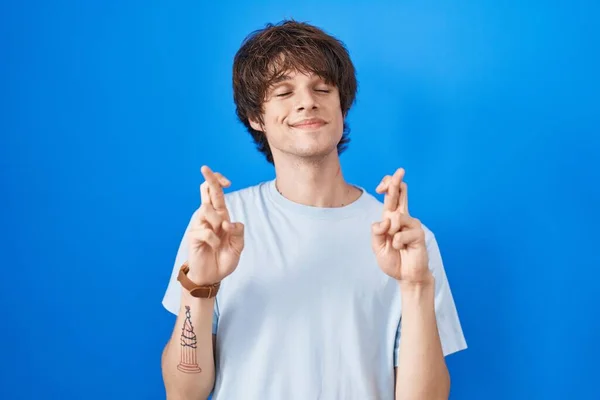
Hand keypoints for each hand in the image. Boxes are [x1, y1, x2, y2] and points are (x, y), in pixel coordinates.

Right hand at [187, 165, 244, 284]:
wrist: (212, 276)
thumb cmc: (224, 258)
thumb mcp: (238, 246)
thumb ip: (238, 233)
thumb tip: (231, 222)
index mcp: (221, 216)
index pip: (217, 194)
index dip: (219, 184)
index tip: (227, 181)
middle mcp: (209, 217)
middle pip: (206, 193)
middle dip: (208, 179)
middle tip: (204, 167)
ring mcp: (199, 225)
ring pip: (206, 209)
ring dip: (217, 220)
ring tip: (221, 233)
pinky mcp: (194, 236)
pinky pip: (205, 231)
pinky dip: (214, 239)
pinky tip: (214, 246)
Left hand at [371, 168, 431, 284]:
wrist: (406, 276)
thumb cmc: (393, 260)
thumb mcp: (377, 246)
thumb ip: (376, 232)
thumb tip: (385, 220)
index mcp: (391, 218)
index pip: (391, 197)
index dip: (387, 187)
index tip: (381, 186)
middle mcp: (402, 218)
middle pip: (400, 194)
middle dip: (397, 182)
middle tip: (400, 170)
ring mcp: (412, 224)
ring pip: (396, 217)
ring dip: (390, 233)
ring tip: (395, 245)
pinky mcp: (419, 234)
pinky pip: (401, 234)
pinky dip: (396, 243)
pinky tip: (402, 249)